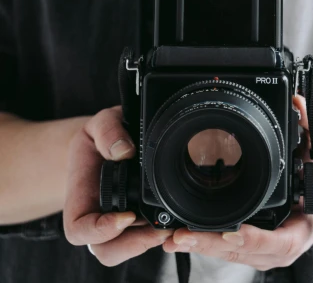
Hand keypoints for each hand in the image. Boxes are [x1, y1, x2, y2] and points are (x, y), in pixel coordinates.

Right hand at [63, 106, 172, 264]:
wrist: (107, 143)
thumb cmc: (99, 137)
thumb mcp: (99, 123)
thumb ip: (107, 131)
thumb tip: (123, 151)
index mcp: (80, 197)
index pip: (79, 229)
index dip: (100, 231)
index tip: (126, 216)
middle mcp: (96, 216)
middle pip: (106, 250)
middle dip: (134, 244)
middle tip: (160, 228)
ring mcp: (115, 222)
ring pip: (126, 250)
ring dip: (148, 242)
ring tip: (169, 225)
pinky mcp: (135, 222)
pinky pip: (143, 238)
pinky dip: (157, 233)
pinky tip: (172, 220)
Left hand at [162, 95, 312, 269]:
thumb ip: (311, 126)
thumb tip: (297, 100)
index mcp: (302, 227)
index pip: (278, 241)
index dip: (253, 240)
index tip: (229, 233)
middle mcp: (283, 245)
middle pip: (243, 253)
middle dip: (210, 246)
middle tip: (180, 236)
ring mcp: (267, 251)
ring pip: (230, 255)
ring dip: (201, 247)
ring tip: (171, 237)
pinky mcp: (253, 249)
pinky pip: (227, 250)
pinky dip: (205, 244)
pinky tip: (181, 236)